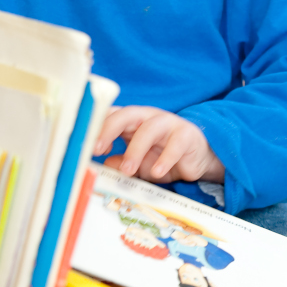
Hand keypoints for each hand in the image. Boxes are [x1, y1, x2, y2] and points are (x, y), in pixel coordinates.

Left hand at [95, 106, 224, 183]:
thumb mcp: (140, 165)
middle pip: (127, 114)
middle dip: (109, 129)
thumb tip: (105, 164)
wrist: (197, 160)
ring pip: (149, 128)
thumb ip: (123, 163)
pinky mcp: (187, 134)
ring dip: (135, 150)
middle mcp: (149, 117)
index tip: (89, 148)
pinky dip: (165, 159)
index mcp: (133, 121)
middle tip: (96, 149)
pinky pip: (175, 144)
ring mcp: (169, 123)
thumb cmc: (163, 158)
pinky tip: (158, 172)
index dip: (98, 127)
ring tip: (128, 170)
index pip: (112, 115)